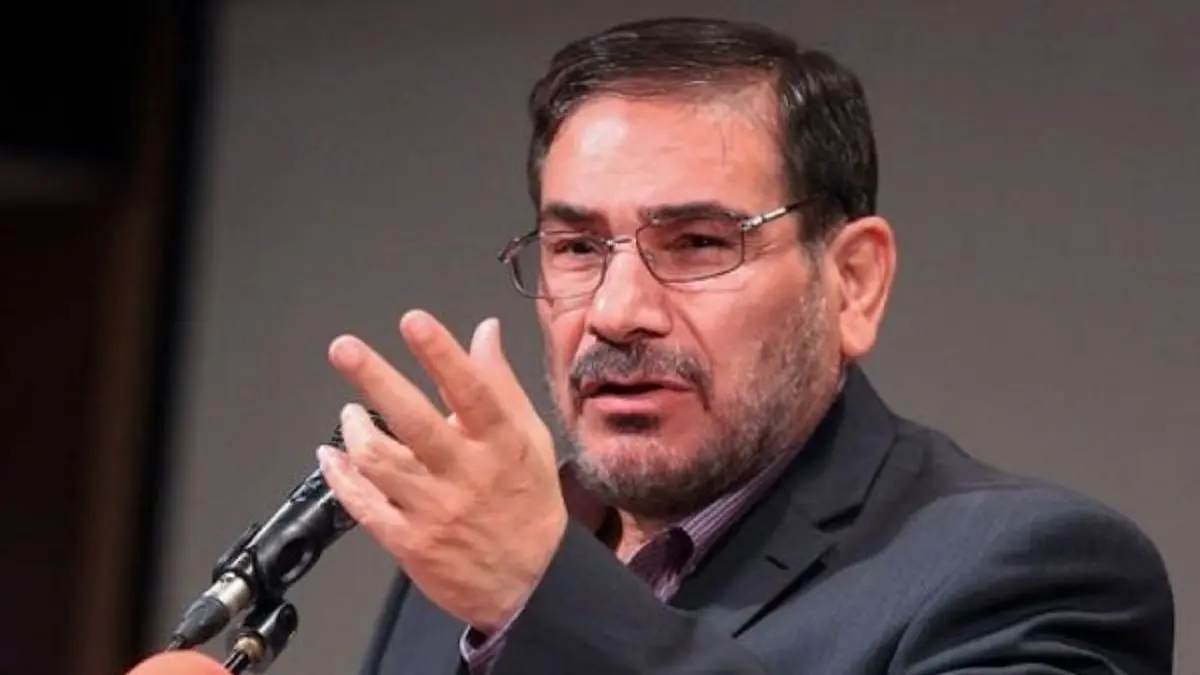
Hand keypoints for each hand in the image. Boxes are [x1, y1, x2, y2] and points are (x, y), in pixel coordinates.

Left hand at [317, 310, 566, 632]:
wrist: (528, 584)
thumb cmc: (527, 502)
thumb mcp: (530, 439)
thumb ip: (501, 384)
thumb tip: (484, 332)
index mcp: (501, 444)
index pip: (472, 392)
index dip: (441, 355)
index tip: (414, 321)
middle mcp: (467, 474)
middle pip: (414, 421)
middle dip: (375, 379)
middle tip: (344, 348)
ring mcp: (435, 510)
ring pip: (380, 461)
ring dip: (354, 429)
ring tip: (350, 412)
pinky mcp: (409, 542)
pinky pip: (364, 504)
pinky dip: (341, 477)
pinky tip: (332, 457)